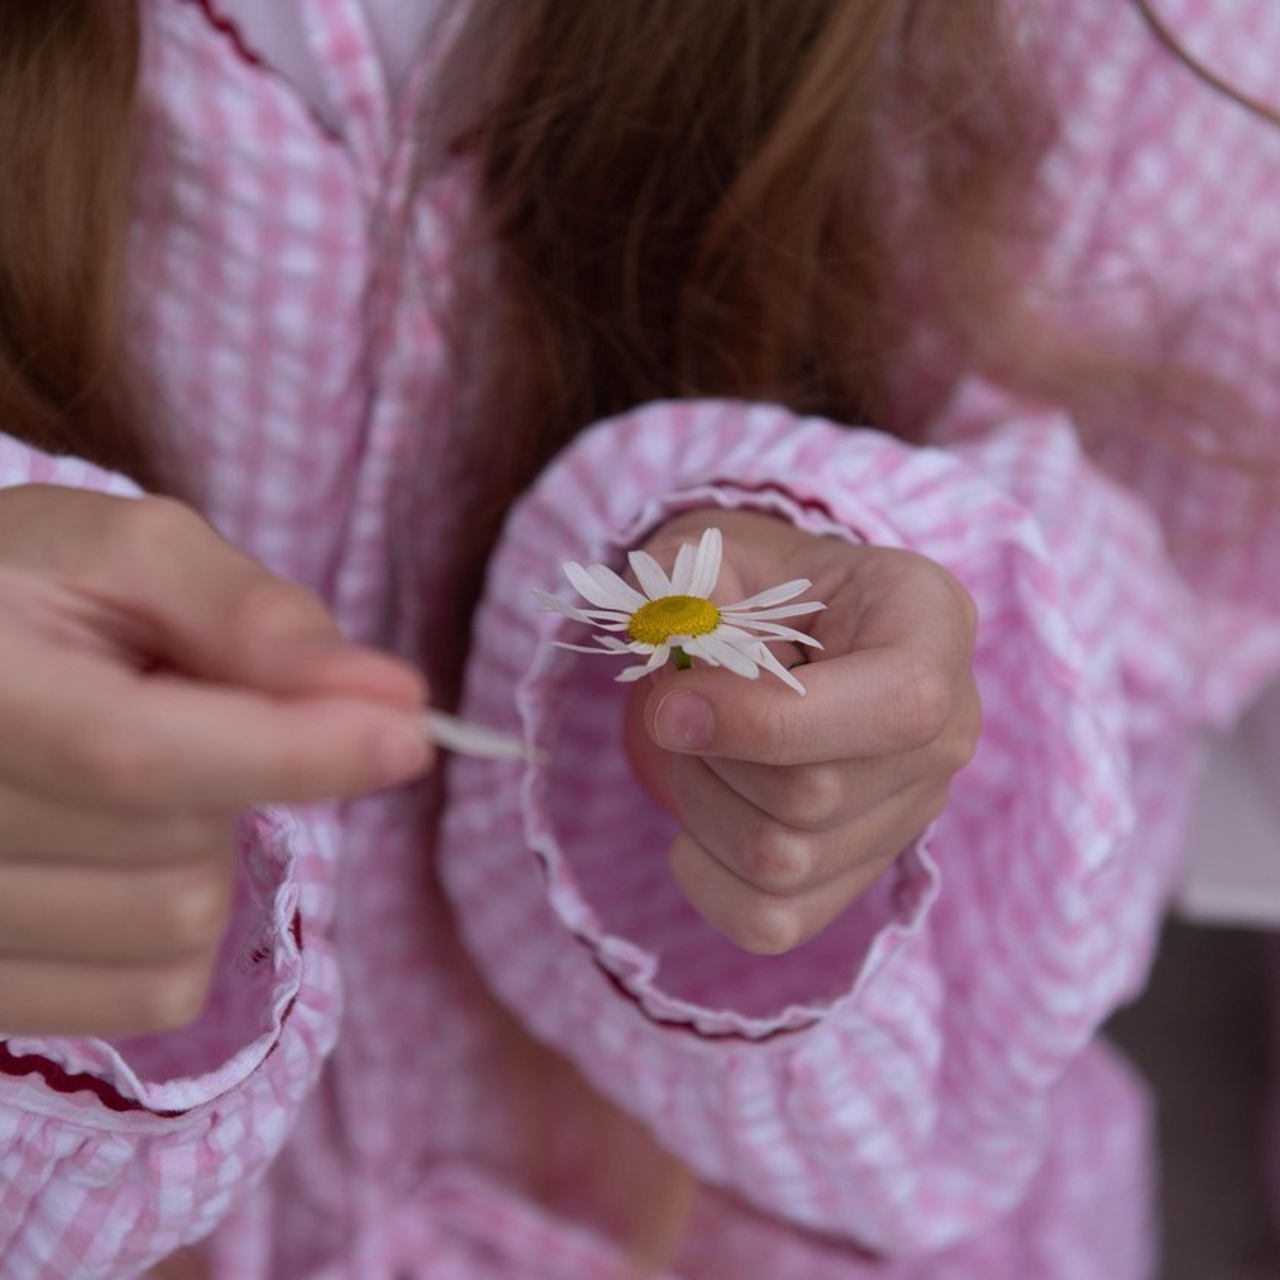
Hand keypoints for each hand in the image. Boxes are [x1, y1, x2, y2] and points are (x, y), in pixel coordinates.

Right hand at [0, 485, 428, 1035]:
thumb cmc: (35, 588)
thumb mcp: (132, 555)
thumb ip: (252, 616)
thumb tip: (391, 696)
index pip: (133, 754)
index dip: (288, 751)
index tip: (407, 734)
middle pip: (179, 853)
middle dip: (236, 776)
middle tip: (179, 711)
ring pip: (177, 931)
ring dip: (209, 851)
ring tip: (140, 776)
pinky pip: (152, 994)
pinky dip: (184, 928)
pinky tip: (130, 853)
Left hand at [624, 508, 979, 953]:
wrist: (787, 625)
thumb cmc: (757, 580)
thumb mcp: (718, 547)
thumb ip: (687, 579)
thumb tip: (675, 652)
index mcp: (931, 623)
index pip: (898, 705)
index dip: (768, 719)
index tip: (670, 702)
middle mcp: (947, 730)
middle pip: (815, 797)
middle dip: (710, 755)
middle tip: (675, 706)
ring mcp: (912, 812)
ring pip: (785, 863)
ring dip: (700, 805)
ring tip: (696, 747)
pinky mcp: (865, 872)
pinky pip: (773, 922)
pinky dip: (705, 878)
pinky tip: (699, 818)